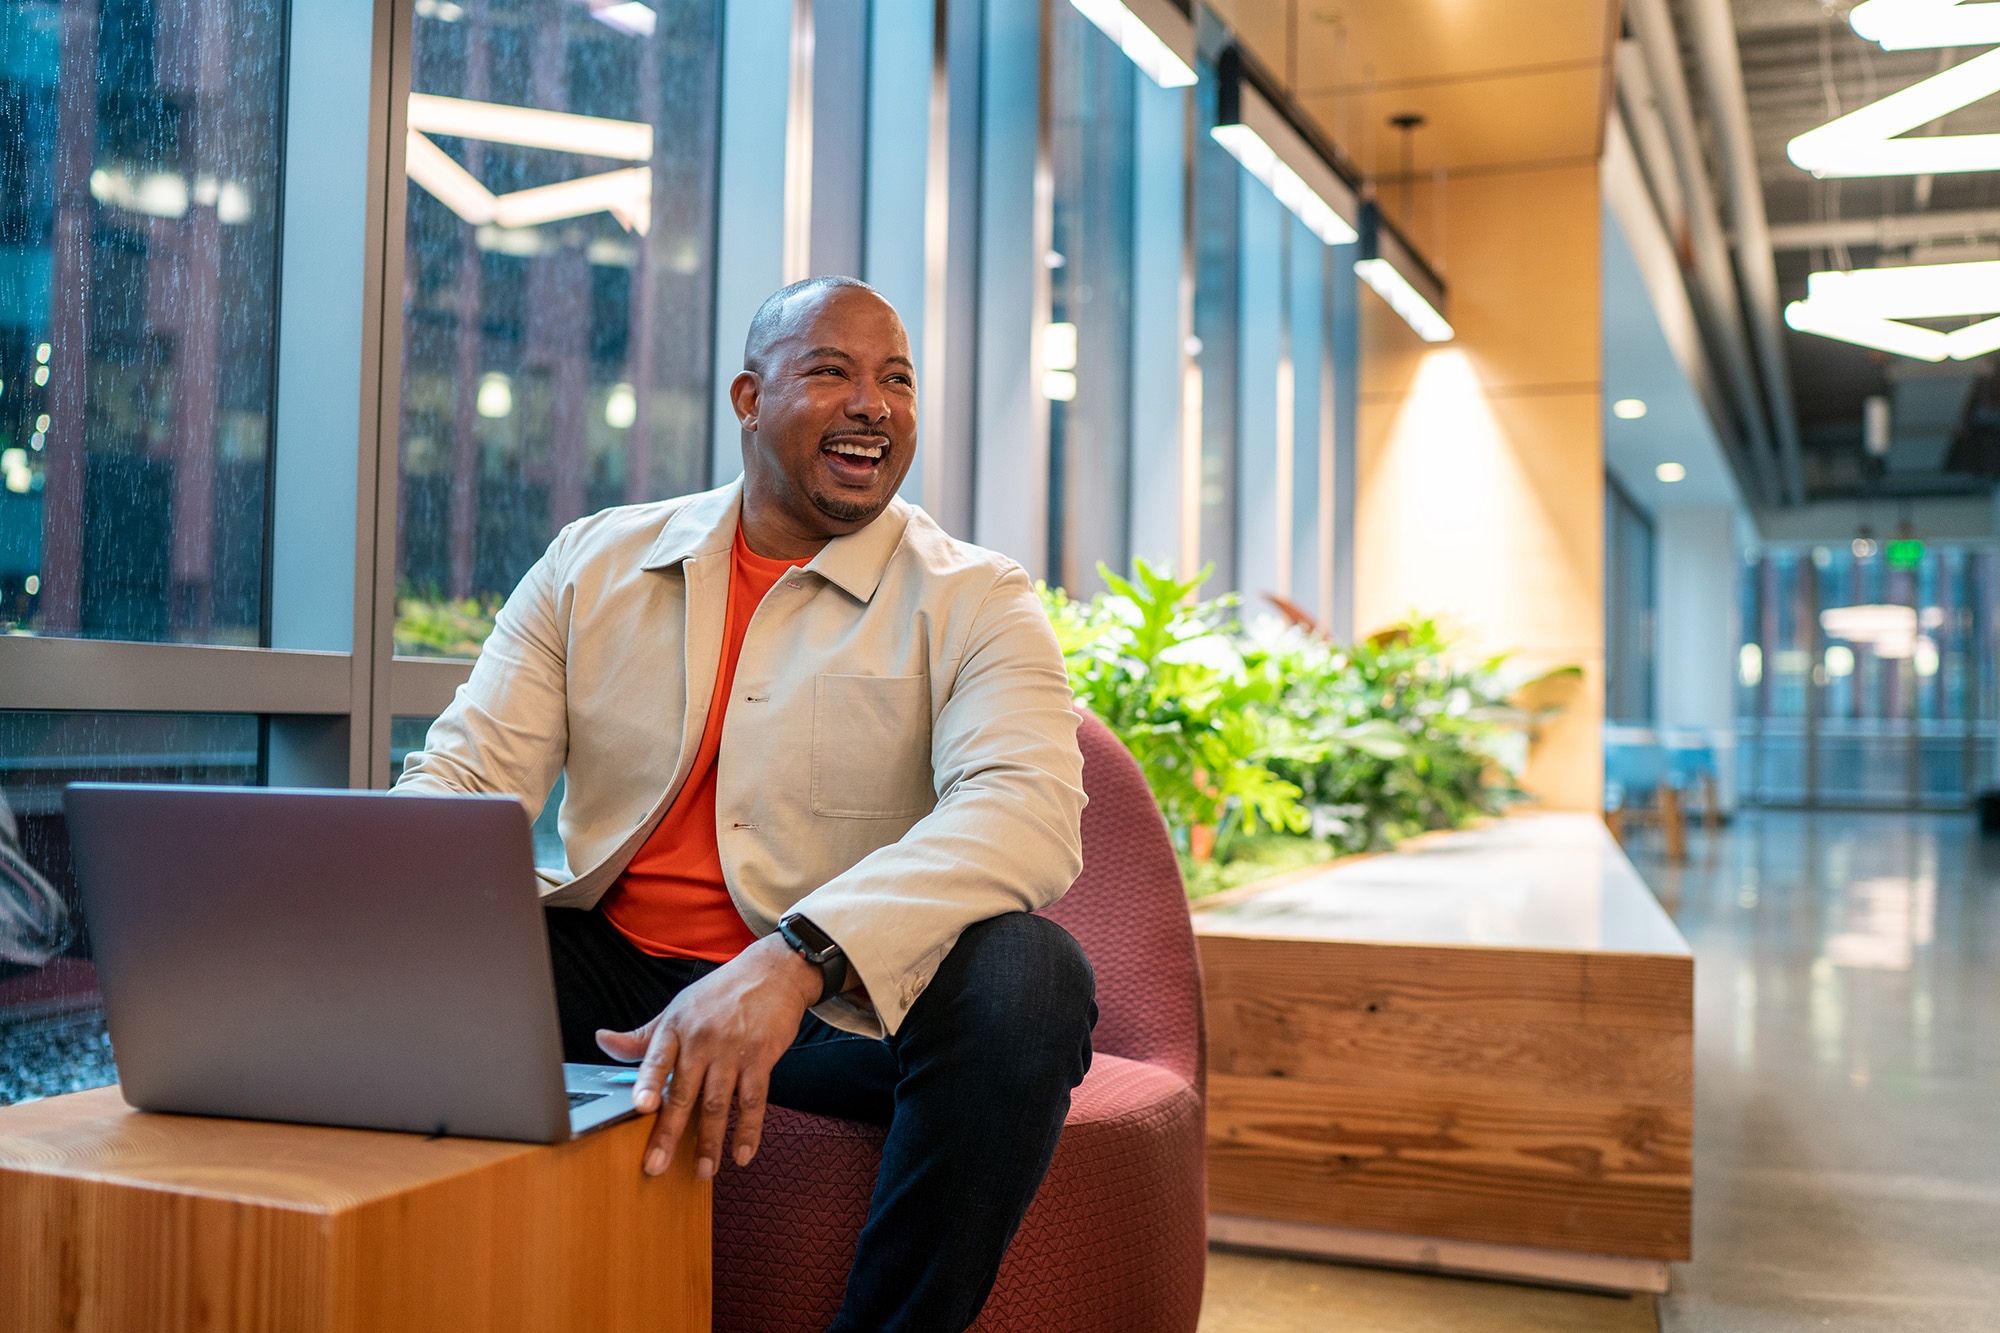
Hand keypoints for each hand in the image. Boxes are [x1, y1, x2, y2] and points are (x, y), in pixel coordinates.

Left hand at [595, 932, 822, 1179]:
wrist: (772, 973)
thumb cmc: (719, 994)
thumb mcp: (677, 1008)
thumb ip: (642, 1036)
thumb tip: (602, 1042)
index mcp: (676, 1027)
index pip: (656, 1059)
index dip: (647, 1083)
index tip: (640, 1107)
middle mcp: (702, 1040)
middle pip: (683, 1092)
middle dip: (670, 1133)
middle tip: (657, 1165)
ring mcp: (733, 1050)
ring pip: (717, 1104)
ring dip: (710, 1141)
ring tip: (703, 1171)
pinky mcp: (761, 1058)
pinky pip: (753, 1101)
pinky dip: (748, 1131)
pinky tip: (741, 1154)